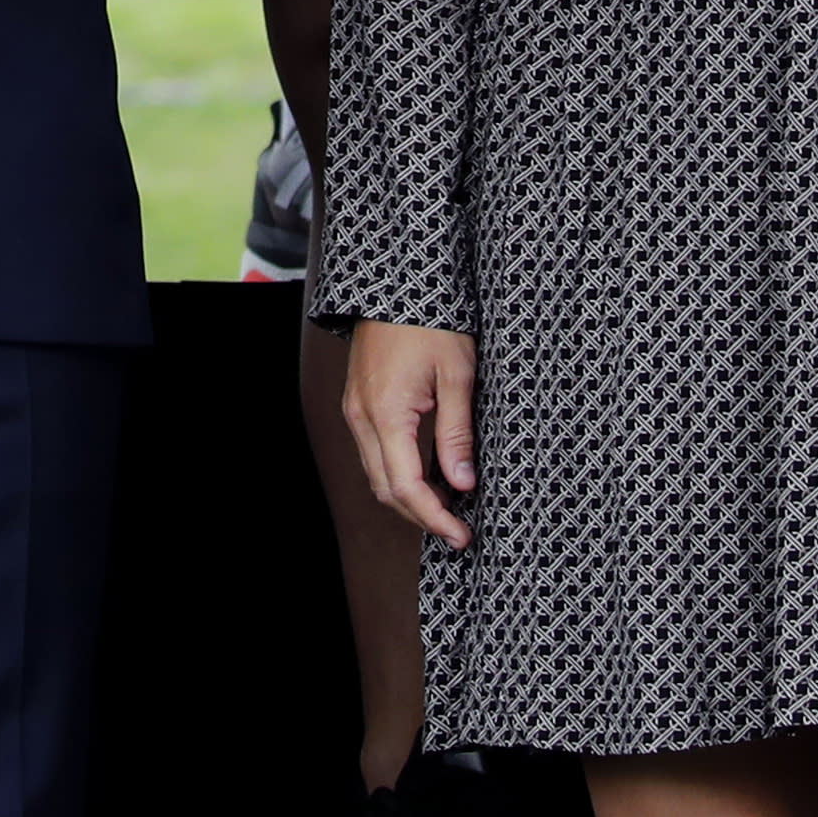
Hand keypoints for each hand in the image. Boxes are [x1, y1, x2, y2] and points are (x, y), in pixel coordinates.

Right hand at [341, 321, 477, 548]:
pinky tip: (427, 477)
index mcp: (385, 412)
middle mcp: (361, 416)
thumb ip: (457, 434)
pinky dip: (398, 474)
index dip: (434, 518)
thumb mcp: (457, 375)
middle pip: (385, 489)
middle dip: (421, 516)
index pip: (406, 487)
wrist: (398, 281)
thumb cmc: (431, 320)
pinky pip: (374, 452)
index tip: (461, 535)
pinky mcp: (359, 403)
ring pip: (377, 474)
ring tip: (448, 508)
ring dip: (409, 498)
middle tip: (459, 531)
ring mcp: (355, 409)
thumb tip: (462, 485)